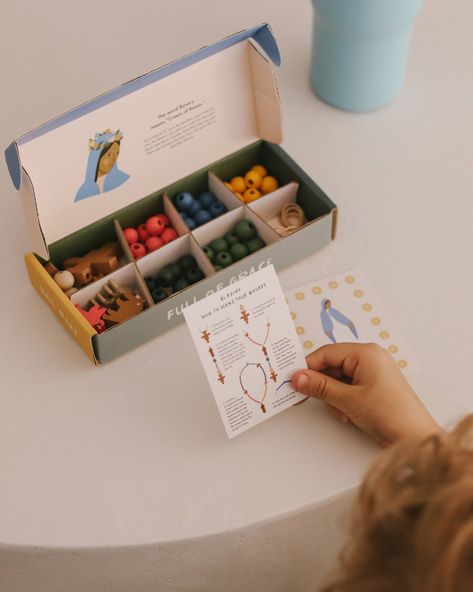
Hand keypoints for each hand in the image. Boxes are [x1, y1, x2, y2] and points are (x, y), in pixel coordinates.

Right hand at [291, 343, 440, 446]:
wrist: (415, 438)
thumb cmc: (389, 414)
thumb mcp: (348, 400)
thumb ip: (319, 386)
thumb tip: (297, 377)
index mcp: (366, 353)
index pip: (327, 353)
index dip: (308, 366)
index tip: (293, 379)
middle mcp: (370, 359)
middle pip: (332, 366)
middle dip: (325, 386)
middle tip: (312, 399)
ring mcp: (373, 373)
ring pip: (338, 380)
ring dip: (335, 397)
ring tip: (345, 412)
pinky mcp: (374, 388)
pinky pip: (349, 389)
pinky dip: (344, 402)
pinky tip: (351, 415)